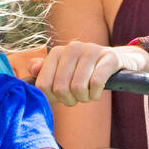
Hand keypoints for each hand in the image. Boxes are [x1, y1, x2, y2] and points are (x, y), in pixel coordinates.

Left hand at [29, 41, 144, 106]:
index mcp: (57, 52)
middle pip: (60, 89)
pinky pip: (96, 83)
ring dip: (84, 98)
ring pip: (78, 88)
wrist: (115, 60)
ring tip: (88, 95)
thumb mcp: (63, 70)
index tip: (60, 98)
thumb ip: (45, 71)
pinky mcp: (109, 57)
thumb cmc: (84, 70)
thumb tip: (33, 69)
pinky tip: (96, 93)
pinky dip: (95, 94)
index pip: (43, 85)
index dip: (51, 98)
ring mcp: (92, 50)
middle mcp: (73, 48)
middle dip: (69, 100)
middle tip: (77, 98)